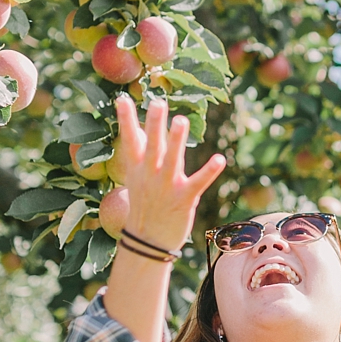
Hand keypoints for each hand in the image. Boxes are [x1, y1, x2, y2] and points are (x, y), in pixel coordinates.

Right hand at [111, 94, 226, 252]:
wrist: (148, 242)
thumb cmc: (144, 205)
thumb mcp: (136, 178)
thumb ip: (139, 152)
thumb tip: (136, 127)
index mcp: (137, 169)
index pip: (129, 140)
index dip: (125, 120)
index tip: (122, 99)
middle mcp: (151, 175)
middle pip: (151, 146)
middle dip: (153, 126)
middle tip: (156, 104)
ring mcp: (167, 187)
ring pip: (172, 160)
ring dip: (177, 141)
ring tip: (181, 121)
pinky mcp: (185, 198)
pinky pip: (198, 182)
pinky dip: (208, 171)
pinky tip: (219, 159)